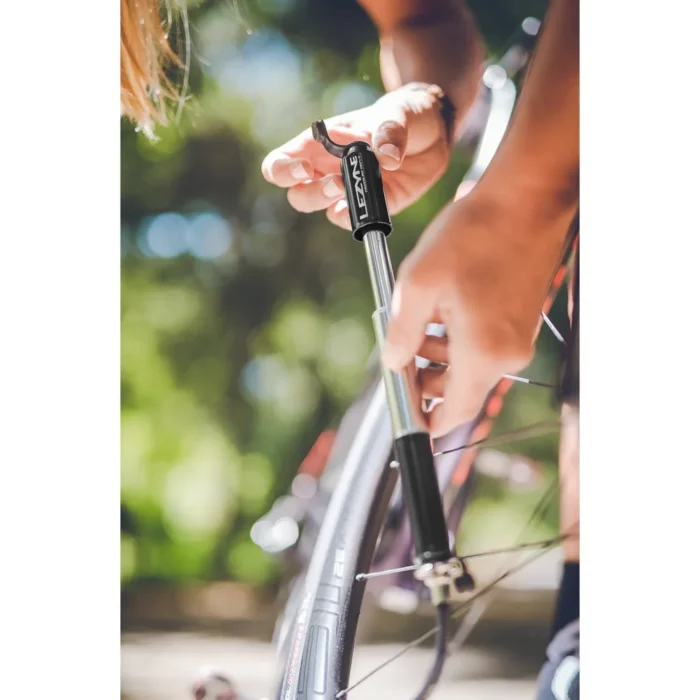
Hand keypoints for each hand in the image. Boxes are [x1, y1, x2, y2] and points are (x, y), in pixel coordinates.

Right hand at [261, 83, 450, 228]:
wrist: (435, 132)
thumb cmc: (405, 114)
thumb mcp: (399, 112)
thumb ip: (391, 129)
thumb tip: (388, 156)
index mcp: (320, 144)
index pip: (281, 163)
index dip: (283, 171)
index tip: (304, 168)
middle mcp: (326, 169)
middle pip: (296, 193)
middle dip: (310, 192)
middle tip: (335, 182)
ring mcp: (346, 190)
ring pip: (318, 208)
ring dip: (327, 203)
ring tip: (347, 188)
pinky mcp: (369, 205)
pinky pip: (349, 219)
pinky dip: (351, 218)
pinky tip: (360, 210)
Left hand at [382, 184, 575, 436]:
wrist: (525, 200)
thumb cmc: (474, 235)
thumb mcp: (419, 283)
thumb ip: (402, 332)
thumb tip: (393, 362)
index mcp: (483, 353)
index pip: (455, 412)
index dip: (429, 422)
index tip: (409, 420)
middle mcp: (507, 354)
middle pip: (461, 390)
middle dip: (427, 380)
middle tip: (401, 357)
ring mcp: (518, 338)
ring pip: (470, 366)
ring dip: (439, 356)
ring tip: (417, 325)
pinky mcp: (521, 321)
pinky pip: (485, 346)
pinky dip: (458, 340)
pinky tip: (441, 311)